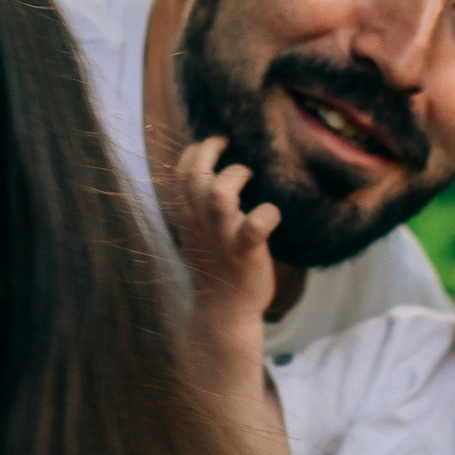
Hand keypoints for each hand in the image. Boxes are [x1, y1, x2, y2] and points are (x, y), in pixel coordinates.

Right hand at [171, 132, 279, 310]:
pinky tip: (272, 214)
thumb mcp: (201, 234)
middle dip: (211, 151)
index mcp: (190, 217)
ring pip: (220, 194)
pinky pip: (255, 227)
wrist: (223, 311)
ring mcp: (223, 237)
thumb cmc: (217, 268)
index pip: (182, 174)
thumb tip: (213, 180)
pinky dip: (267, 214)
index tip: (217, 143)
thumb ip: (203, 208)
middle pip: (197, 176)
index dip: (197, 151)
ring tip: (248, 176)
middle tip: (231, 147)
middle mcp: (202, 223)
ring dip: (235, 176)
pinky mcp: (245, 253)